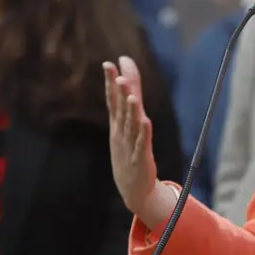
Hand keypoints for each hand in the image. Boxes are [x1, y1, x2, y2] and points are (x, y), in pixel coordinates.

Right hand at [105, 56, 159, 215]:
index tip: (108, 64)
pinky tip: (146, 122)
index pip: (112, 100)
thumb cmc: (128, 154)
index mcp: (117, 125)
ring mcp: (130, 146)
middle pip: (121, 110)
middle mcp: (121, 133)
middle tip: (118, 74)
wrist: (132, 190)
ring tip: (132, 96)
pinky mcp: (141, 158)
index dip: (110, 82)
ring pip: (131, 125)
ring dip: (131, 111)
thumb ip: (128, 102)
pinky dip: (144, 133)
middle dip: (120, 92)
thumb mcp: (125, 128)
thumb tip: (126, 78)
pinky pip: (142, 144)